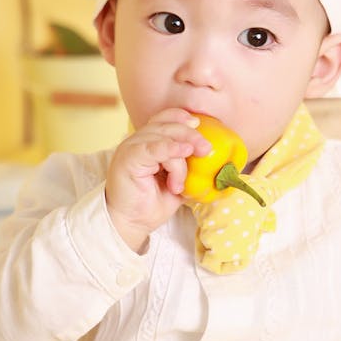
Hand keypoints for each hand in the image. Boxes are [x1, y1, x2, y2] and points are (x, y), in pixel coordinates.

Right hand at [105, 109, 211, 251]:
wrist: (131, 224)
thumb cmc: (151, 203)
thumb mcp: (178, 182)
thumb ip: (189, 167)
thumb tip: (213, 162)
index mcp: (148, 142)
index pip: (164, 118)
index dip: (181, 117)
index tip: (199, 124)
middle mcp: (138, 141)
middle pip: (167, 125)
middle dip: (190, 135)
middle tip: (206, 150)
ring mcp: (131, 148)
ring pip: (163, 138)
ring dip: (178, 160)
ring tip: (179, 184)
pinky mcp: (128, 159)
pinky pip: (151, 148)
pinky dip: (168, 149)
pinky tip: (181, 152)